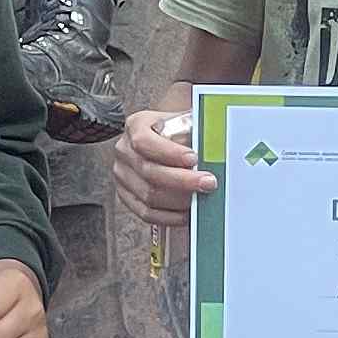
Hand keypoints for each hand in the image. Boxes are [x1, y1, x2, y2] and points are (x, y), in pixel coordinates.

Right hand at [116, 106, 211, 236]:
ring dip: (178, 200)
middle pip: (149, 172)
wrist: (166, 139)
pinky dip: (169, 216)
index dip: (169, 153)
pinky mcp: (127, 196)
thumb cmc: (177, 131)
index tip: (193, 158)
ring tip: (200, 198)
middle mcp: (125, 151)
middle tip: (207, 183)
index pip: (145, 141)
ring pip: (149, 195)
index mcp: (136, 126)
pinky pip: (146, 213)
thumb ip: (195, 132)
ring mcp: (124, 175)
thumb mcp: (184, 121)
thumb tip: (214, 151)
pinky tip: (186, 212)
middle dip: (183, 180)